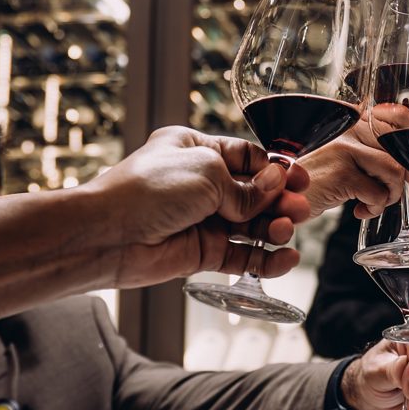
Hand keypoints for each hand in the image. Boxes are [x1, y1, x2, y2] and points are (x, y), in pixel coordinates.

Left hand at [81, 127, 311, 285]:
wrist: (108, 234)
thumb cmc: (147, 190)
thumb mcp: (206, 173)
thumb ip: (246, 187)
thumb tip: (276, 187)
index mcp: (196, 150)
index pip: (247, 158)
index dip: (275, 170)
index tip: (299, 180)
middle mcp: (201, 184)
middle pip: (254, 193)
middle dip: (279, 201)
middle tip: (300, 209)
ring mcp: (202, 219)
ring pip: (251, 226)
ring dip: (274, 229)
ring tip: (285, 231)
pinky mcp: (202, 252)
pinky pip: (242, 256)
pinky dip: (264, 259)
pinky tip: (284, 258)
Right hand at [299, 119, 406, 218]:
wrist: (283, 195)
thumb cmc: (319, 179)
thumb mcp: (348, 157)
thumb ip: (374, 151)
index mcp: (355, 119)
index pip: (401, 119)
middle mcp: (351, 127)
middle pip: (402, 148)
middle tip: (407, 196)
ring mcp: (345, 149)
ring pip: (395, 171)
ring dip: (390, 195)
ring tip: (373, 203)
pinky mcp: (342, 173)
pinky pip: (378, 193)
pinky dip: (374, 208)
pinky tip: (359, 210)